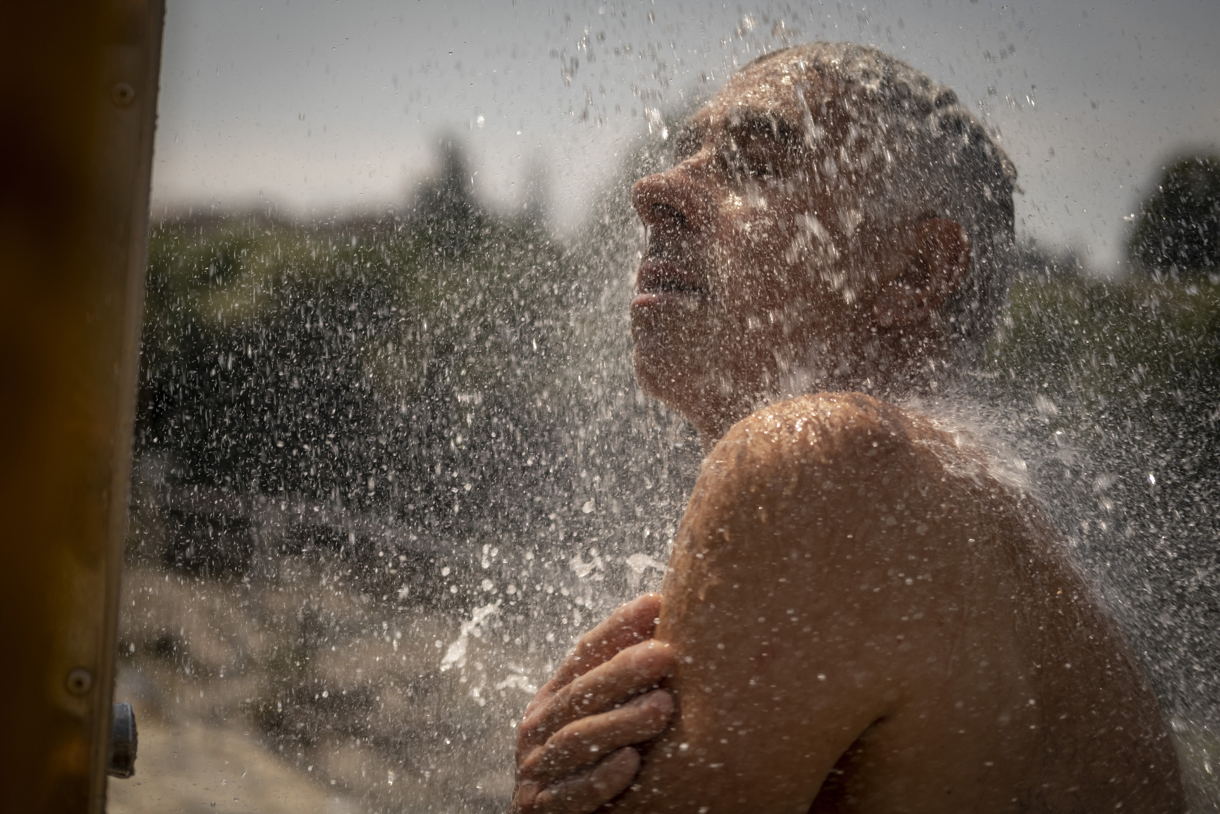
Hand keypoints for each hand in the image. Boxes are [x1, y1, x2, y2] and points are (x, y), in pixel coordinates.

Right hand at [512, 594, 674, 813]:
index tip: (655, 604)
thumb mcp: (598, 719)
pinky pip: (572, 795)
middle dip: (623, 671)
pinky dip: (600, 779)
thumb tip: (665, 620)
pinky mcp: (542, 812)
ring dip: (620, 722)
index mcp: (553, 700)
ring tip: (663, 706)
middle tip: (665, 652)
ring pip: (576, 740)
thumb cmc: (587, 767)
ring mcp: (538, 771)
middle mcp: (538, 730)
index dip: (618, 628)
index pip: (583, 654)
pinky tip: (631, 763)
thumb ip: (621, 684)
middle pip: (580, 694)